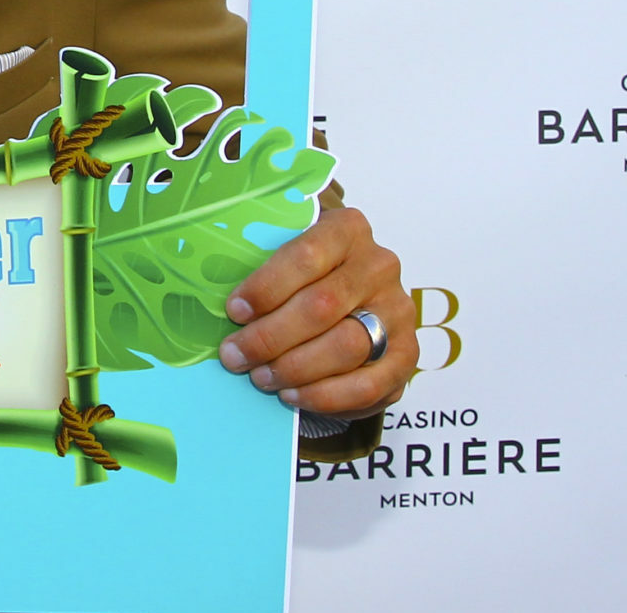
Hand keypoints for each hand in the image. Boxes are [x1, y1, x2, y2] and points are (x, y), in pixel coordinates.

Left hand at [216, 205, 414, 419]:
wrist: (356, 302)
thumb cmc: (305, 278)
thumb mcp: (286, 258)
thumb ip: (262, 271)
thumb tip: (218, 305)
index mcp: (348, 229)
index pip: (306, 255)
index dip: (266, 287)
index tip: (233, 312)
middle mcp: (380, 266)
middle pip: (321, 306)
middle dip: (270, 337)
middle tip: (235, 356)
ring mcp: (399, 311)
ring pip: (345, 346)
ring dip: (294, 368)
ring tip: (261, 378)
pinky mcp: (407, 355)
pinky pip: (368, 384)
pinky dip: (325, 396)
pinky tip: (293, 395)